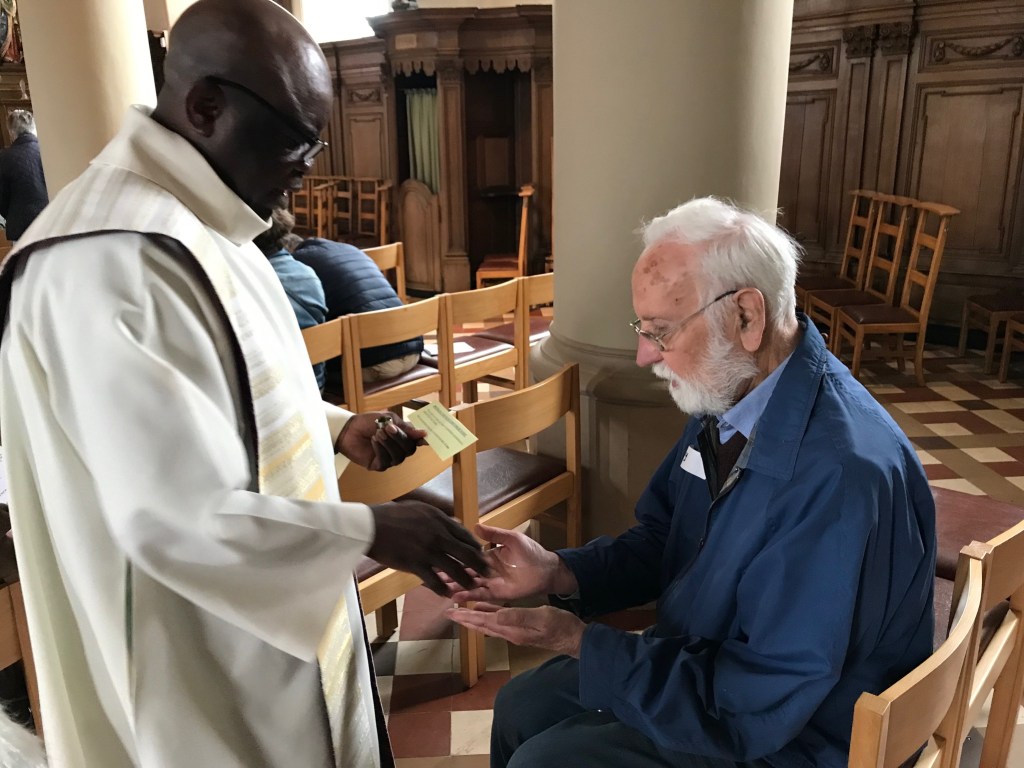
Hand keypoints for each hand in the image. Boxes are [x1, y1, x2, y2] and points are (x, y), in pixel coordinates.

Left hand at [336, 412, 426, 470]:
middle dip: (400, 438)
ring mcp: (389, 459)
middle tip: (389, 428)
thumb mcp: (389, 419)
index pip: (417, 441)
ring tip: (378, 433)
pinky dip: (380, 450)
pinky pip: (385, 461)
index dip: (422, 439)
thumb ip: (405, 428)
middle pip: (409, 450)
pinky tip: (373, 441)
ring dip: (389, 444)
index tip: (424, 435)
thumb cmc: (368, 422)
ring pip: (398, 456)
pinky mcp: (379, 465)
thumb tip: (424, 434)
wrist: (349, 428)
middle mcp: (399, 449)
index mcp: (403, 437)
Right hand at [368, 501, 490, 594]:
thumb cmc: (393, 515)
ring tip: (472, 588)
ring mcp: (427, 551)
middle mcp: (438, 535)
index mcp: (439, 520)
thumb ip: (439, 518)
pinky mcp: (415, 565)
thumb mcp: (420, 509)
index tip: (482, 555)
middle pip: (466, 553)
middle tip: (488, 574)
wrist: (371, 526)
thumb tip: (455, 522)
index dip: (476, 547)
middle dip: (480, 565)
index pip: (465, 536)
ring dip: (466, 581)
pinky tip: (447, 594)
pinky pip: (434, 581)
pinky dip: (443, 589)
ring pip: (454, 570)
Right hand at [442, 524, 576, 603]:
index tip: (439, 554)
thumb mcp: (512, 539)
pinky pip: (480, 595)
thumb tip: (475, 525)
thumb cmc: (531, 552)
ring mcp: (491, 582)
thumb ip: (494, 534)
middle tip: (433, 573)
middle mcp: (486, 570)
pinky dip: (468, 596)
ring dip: (455, 586)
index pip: (467, 556)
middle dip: (450, 572)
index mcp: (488, 555)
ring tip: (440, 587)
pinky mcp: (497, 593)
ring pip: (469, 584)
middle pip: (464, 571)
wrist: (546, 570)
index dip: (454, 556)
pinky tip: (456, 597)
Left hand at [446, 603, 585, 657]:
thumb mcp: (540, 617)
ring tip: (461, 611)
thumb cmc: (560, 626)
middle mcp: (510, 632)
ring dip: (474, 617)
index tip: (450, 613)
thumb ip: (518, 616)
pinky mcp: (521, 628)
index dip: (466, 617)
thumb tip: (495, 615)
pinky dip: (488, 614)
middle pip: (482, 625)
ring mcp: (515, 631)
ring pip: (488, 623)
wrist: (574, 638)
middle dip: (465, 619)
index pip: (483, 622)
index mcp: (512, 629)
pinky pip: (499, 621)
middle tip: (449, 613)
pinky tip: (484, 609)